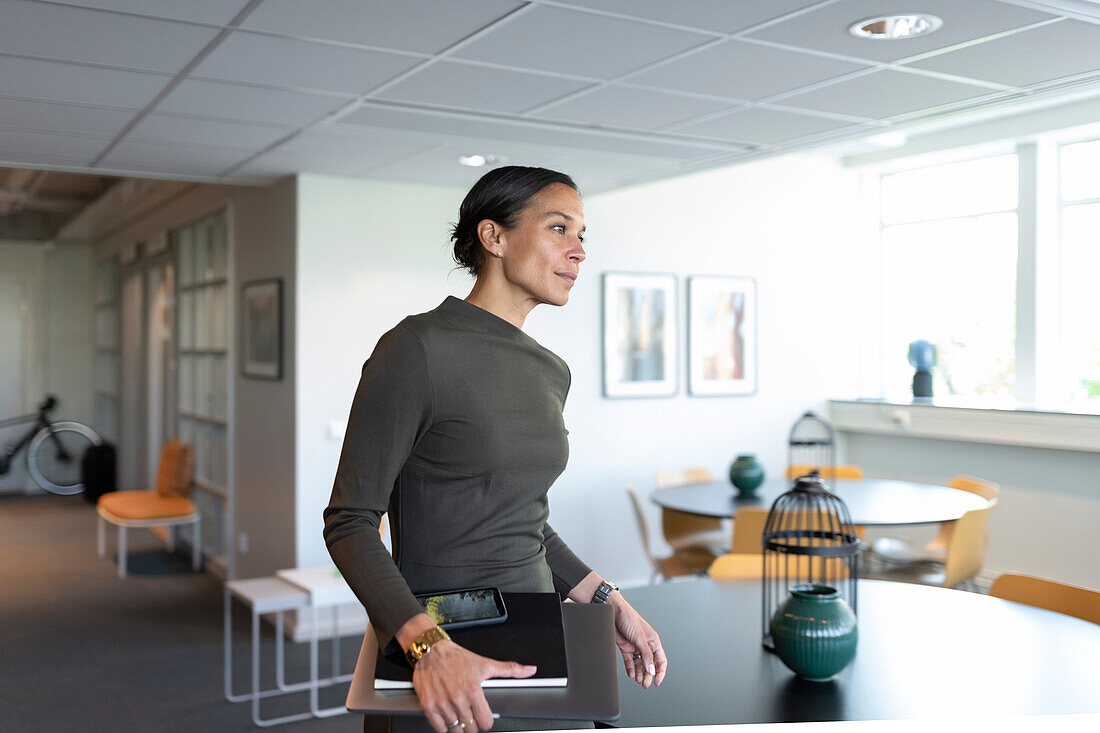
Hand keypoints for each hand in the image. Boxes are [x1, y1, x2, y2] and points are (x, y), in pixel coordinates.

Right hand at [412, 639, 536, 732]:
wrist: (431, 651)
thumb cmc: (457, 658)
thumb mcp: (485, 663)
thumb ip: (510, 669)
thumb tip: (529, 670)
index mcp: (473, 691)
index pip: (485, 723)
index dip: (486, 721)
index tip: (483, 717)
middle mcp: (457, 699)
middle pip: (470, 729)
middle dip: (472, 724)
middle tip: (469, 715)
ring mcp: (442, 704)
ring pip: (455, 730)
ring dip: (457, 725)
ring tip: (458, 713)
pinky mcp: (428, 706)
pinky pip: (439, 728)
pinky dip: (443, 725)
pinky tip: (446, 715)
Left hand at [609, 593, 666, 688]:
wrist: (612, 612)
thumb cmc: (628, 618)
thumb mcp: (640, 638)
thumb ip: (646, 655)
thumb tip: (652, 670)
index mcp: (653, 641)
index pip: (660, 660)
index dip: (660, 672)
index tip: (657, 682)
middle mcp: (645, 645)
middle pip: (650, 664)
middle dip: (648, 675)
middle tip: (645, 685)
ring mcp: (635, 646)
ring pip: (640, 664)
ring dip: (640, 673)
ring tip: (639, 681)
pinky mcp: (625, 647)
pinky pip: (630, 661)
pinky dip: (631, 669)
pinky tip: (631, 675)